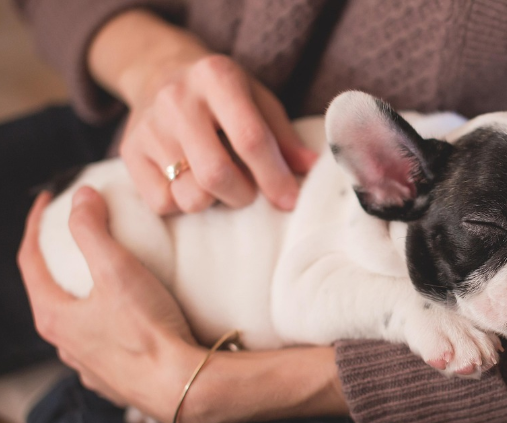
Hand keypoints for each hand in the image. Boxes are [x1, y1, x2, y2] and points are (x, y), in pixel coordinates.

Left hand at [18, 189, 348, 422]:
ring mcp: (89, 365)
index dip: (36, 225)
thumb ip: (93, 230)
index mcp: (54, 317)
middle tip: (77, 237)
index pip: (29, 261)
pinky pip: (102, 343)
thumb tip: (81, 196)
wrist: (182, 385)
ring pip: (77, 322)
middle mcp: (64, 345)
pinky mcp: (115, 379)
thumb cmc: (147, 329)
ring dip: (83, 295)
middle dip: (59, 261)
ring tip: (105, 277)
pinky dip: (107, 322)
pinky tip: (127, 318)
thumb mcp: (117, 270)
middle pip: (50, 292)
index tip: (48, 200)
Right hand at [89, 10, 318, 214]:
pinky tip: (189, 181)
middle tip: (249, 190)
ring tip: (218, 182)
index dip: (274, 176)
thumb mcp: (258, 100)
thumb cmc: (221, 93)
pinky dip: (183, 203)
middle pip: (216, 174)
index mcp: (216, 77)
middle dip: (243, 194)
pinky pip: (162, 203)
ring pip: (190, 195)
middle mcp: (177, 99)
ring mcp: (148, 127)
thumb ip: (283, 136)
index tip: (289, 200)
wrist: (158, 71)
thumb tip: (313, 169)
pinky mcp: (129, 153)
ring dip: (214, 201)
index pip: (250, 138)